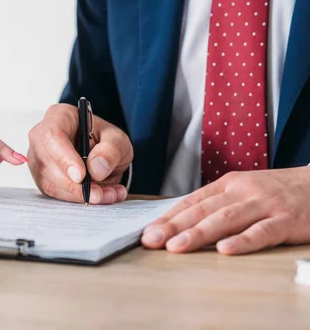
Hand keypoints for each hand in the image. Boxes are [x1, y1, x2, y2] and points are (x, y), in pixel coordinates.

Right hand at [27, 104, 132, 203]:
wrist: (101, 154)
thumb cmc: (104, 140)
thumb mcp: (117, 140)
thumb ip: (111, 150)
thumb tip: (96, 168)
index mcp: (59, 116)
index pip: (52, 135)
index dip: (64, 157)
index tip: (81, 176)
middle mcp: (41, 137)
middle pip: (48, 163)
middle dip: (75, 185)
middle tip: (101, 194)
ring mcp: (38, 159)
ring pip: (50, 182)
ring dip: (79, 195)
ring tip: (107, 195)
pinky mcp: (42, 178)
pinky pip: (55, 193)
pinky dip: (78, 199)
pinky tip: (99, 196)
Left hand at [141, 167, 309, 254]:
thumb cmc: (276, 191)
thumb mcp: (243, 190)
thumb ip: (217, 204)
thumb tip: (182, 222)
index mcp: (228, 185)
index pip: (192, 201)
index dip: (168, 217)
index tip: (147, 231)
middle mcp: (242, 192)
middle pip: (203, 210)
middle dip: (173, 226)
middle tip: (151, 240)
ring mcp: (264, 205)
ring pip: (226, 219)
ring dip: (198, 234)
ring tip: (176, 246)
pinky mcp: (287, 220)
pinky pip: (262, 232)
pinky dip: (243, 241)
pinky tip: (225, 250)